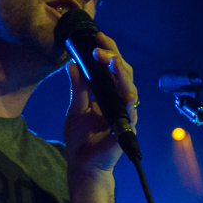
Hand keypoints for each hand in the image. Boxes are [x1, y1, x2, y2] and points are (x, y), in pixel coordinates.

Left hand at [64, 31, 138, 174]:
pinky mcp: (127, 127)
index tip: (97, 37)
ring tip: (111, 60)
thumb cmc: (81, 140)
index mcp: (108, 94)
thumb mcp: (76, 108)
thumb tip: (71, 64)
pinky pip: (131, 111)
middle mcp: (120, 100)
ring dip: (121, 72)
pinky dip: (129, 100)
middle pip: (123, 72)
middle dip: (112, 56)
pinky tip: (126, 91)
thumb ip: (78, 88)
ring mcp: (125, 113)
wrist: (83, 164)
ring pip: (129, 87)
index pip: (111, 68)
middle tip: (99, 46)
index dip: (107, 51)